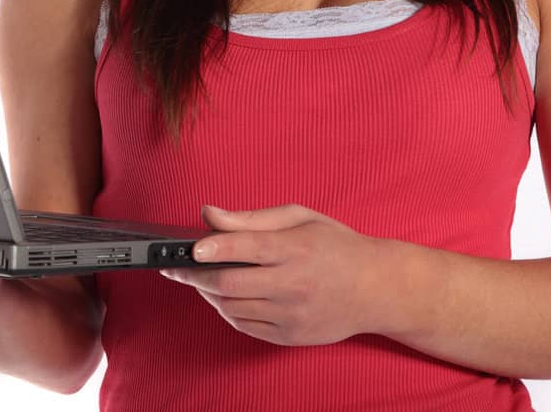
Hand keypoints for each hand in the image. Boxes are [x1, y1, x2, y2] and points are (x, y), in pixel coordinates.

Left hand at [158, 203, 391, 346]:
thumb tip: (209, 214)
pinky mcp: (290, 336)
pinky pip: (245, 326)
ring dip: (208, 293)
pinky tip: (222, 296)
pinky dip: (226, 311)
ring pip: (232, 308)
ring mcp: (292, 315)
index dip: (212, 248)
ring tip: (199, 278)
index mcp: (296, 248)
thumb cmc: (335, 246)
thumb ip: (251, 218)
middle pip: (230, 284)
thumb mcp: (299, 218)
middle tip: (174, 268)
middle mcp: (294, 284)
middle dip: (194, 276)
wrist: (376, 288)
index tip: (190, 248)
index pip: (246, 248)